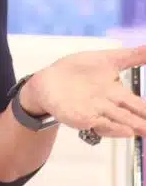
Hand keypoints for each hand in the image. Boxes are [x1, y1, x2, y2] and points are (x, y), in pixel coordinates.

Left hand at [21, 45, 145, 137]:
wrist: (49, 82)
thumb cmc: (79, 70)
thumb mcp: (104, 59)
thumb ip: (129, 56)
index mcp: (117, 93)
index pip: (138, 104)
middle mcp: (110, 106)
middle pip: (132, 115)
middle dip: (145, 121)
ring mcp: (98, 113)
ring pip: (120, 121)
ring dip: (134, 126)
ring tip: (145, 129)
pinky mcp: (84, 118)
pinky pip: (101, 124)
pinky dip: (114, 128)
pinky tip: (126, 130)